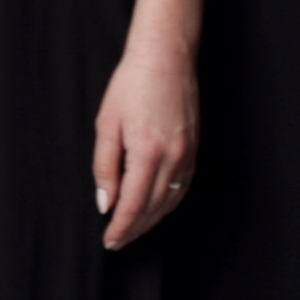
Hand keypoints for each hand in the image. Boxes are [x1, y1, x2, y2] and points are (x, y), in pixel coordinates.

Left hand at [91, 44, 196, 249]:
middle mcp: (173, 158)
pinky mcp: (194, 148)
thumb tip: (106, 202)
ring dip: (151, 220)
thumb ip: (105, 167)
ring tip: (133, 230)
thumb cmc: (132, 85)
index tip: (109, 240)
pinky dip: (169, 203)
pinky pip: (182, 187)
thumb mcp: (107, 124)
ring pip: (170, 201)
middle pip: (153, 208)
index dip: (121, 227)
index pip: (133, 206)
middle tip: (117, 242)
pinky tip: (157, 208)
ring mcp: (187, 154)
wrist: (166, 57)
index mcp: (147, 153)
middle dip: (134, 229)